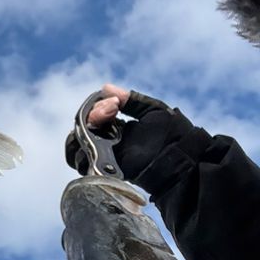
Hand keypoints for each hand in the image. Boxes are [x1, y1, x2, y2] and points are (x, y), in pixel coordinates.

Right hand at [66, 84, 192, 183]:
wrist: (183, 159)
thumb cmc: (174, 134)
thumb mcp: (153, 110)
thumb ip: (131, 100)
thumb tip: (105, 88)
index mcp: (118, 126)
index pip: (93, 115)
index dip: (96, 108)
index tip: (114, 105)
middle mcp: (109, 141)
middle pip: (80, 131)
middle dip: (87, 120)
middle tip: (108, 114)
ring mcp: (108, 157)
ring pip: (76, 148)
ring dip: (80, 138)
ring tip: (98, 132)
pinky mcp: (108, 171)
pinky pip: (84, 165)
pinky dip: (83, 157)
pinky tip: (98, 148)